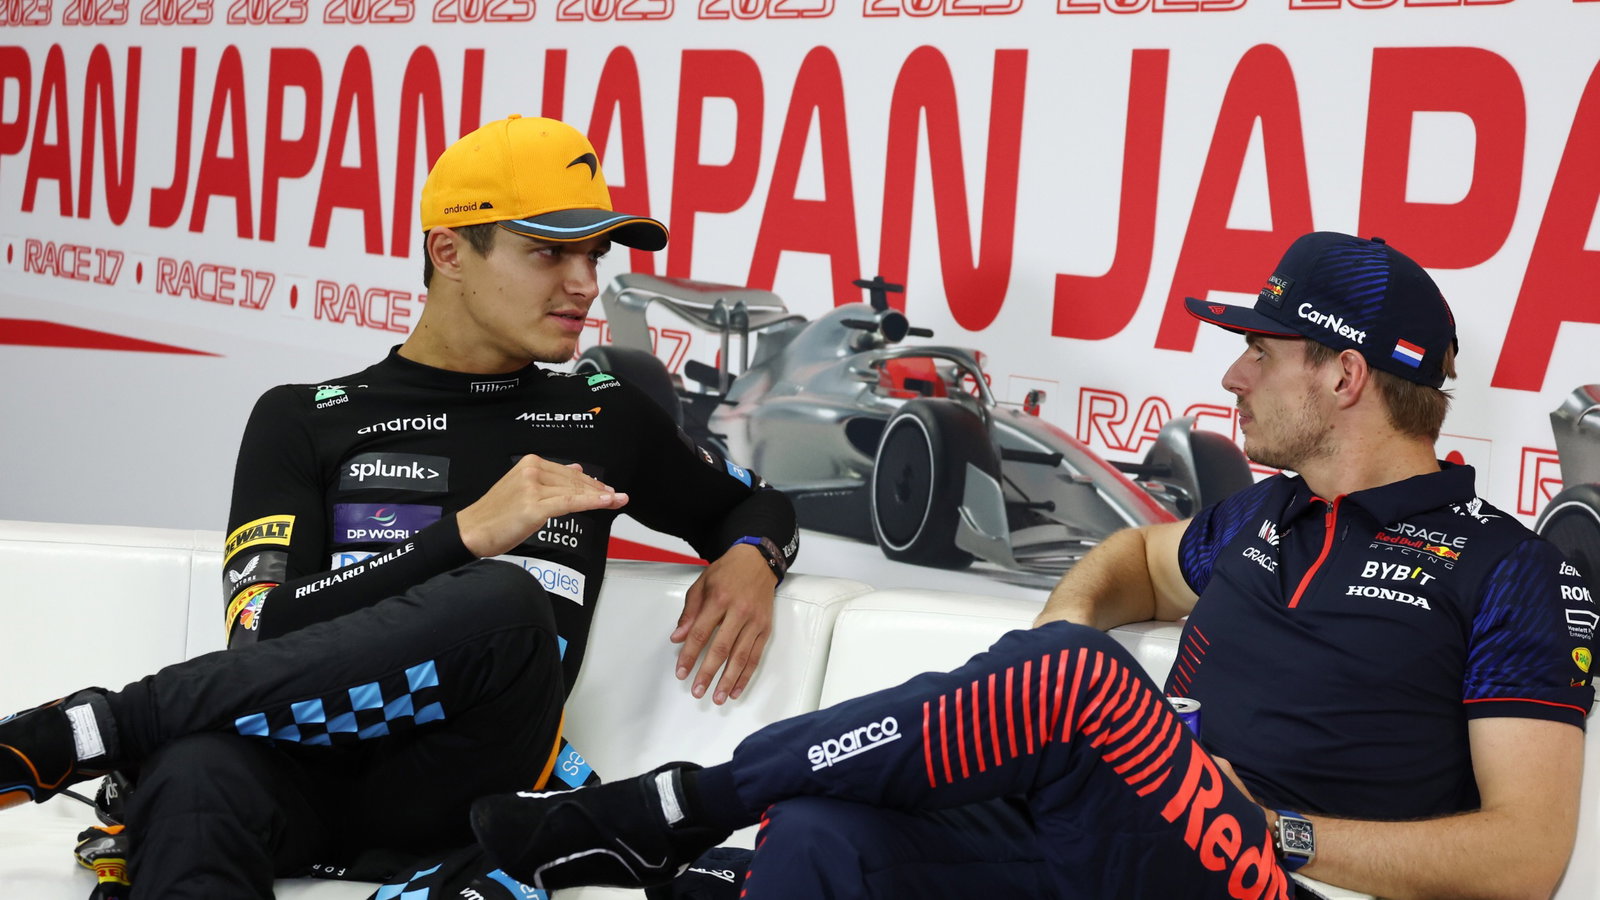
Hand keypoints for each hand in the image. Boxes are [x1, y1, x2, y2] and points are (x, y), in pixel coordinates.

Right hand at [457, 455, 627, 557]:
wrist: (472, 530)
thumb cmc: (496, 514)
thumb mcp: (522, 488)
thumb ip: (549, 478)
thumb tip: (576, 468)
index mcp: (530, 464)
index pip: (569, 472)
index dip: (590, 482)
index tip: (607, 489)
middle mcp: (532, 471)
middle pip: (575, 481)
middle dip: (599, 489)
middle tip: (617, 496)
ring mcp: (533, 488)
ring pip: (575, 492)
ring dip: (600, 497)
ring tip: (617, 500)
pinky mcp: (534, 507)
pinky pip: (570, 503)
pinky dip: (592, 502)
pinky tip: (607, 502)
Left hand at [670, 543, 776, 704]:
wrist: (758, 561)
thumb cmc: (727, 572)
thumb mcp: (702, 585)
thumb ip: (689, 613)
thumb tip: (678, 638)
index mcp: (719, 600)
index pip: (701, 634)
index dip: (689, 655)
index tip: (681, 672)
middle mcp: (739, 612)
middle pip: (721, 649)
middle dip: (708, 673)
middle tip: (697, 691)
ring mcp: (755, 622)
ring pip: (741, 657)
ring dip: (729, 680)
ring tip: (718, 698)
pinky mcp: (766, 628)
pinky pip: (756, 656)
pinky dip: (746, 675)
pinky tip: (737, 688)